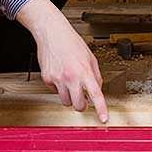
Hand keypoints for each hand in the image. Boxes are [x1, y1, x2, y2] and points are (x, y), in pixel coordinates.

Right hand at [16, 0, 107, 122]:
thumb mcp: (90, 58)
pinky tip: (59, 74)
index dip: (101, 109)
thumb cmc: (71, 42)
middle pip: (78, 105)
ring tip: (69, 82)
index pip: (96, 94)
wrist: (52, 32)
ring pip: (65, 102)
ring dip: (69, 96)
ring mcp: (58, 79)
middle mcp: (71, 77)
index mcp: (85, 71)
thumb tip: (97, 91)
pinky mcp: (47, 79)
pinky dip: (58, 87)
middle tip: (82, 98)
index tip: (104, 119)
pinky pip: (55, 92)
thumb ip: (96, 75)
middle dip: (82, 105)